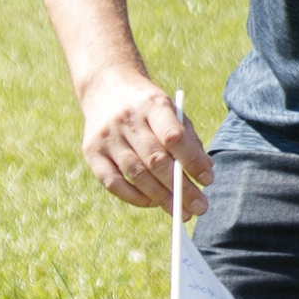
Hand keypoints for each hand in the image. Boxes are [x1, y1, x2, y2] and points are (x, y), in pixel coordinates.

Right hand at [77, 69, 210, 217]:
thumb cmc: (148, 107)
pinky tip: (152, 203)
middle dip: (180, 187)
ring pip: (135, 173)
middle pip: (156, 160)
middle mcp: (127, 120)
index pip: (174, 136)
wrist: (106, 87)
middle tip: (198, 207)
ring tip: (180, 211)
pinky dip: (133, 197)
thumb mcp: (172, 111)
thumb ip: (189, 139)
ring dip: (160, 197)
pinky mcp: (91, 151)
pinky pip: (112, 181)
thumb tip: (206, 170)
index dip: (192, 161)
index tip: (208, 180)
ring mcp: (106, 136)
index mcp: (153, 105)